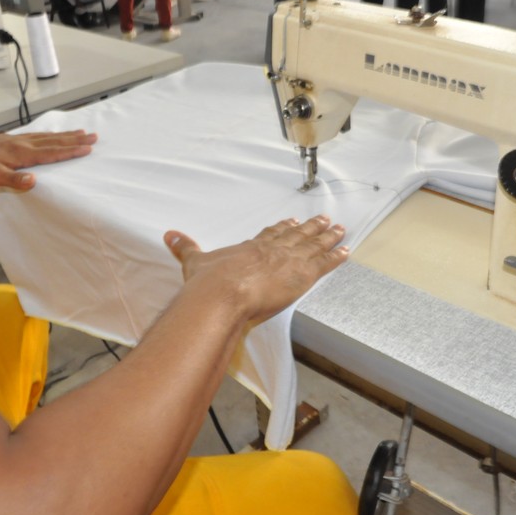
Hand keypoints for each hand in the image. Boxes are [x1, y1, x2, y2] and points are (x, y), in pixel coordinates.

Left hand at [0, 130, 96, 189]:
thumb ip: (14, 180)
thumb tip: (34, 181)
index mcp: (22, 154)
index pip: (52, 152)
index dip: (71, 150)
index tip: (88, 148)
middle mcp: (22, 144)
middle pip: (54, 141)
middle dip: (75, 139)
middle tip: (93, 135)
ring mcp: (16, 140)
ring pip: (46, 136)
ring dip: (65, 135)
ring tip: (79, 131)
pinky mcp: (10, 140)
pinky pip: (36, 135)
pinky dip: (49, 134)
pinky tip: (50, 134)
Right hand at [165, 215, 348, 323]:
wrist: (222, 295)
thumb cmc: (209, 283)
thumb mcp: (195, 262)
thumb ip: (185, 247)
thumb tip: (170, 235)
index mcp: (251, 247)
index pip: (271, 234)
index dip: (282, 228)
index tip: (292, 222)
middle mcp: (273, 250)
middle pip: (297, 236)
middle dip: (311, 228)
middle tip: (324, 219)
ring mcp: (289, 261)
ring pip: (314, 245)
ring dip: (328, 237)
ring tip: (340, 229)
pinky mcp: (302, 275)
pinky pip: (324, 264)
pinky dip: (336, 257)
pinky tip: (346, 250)